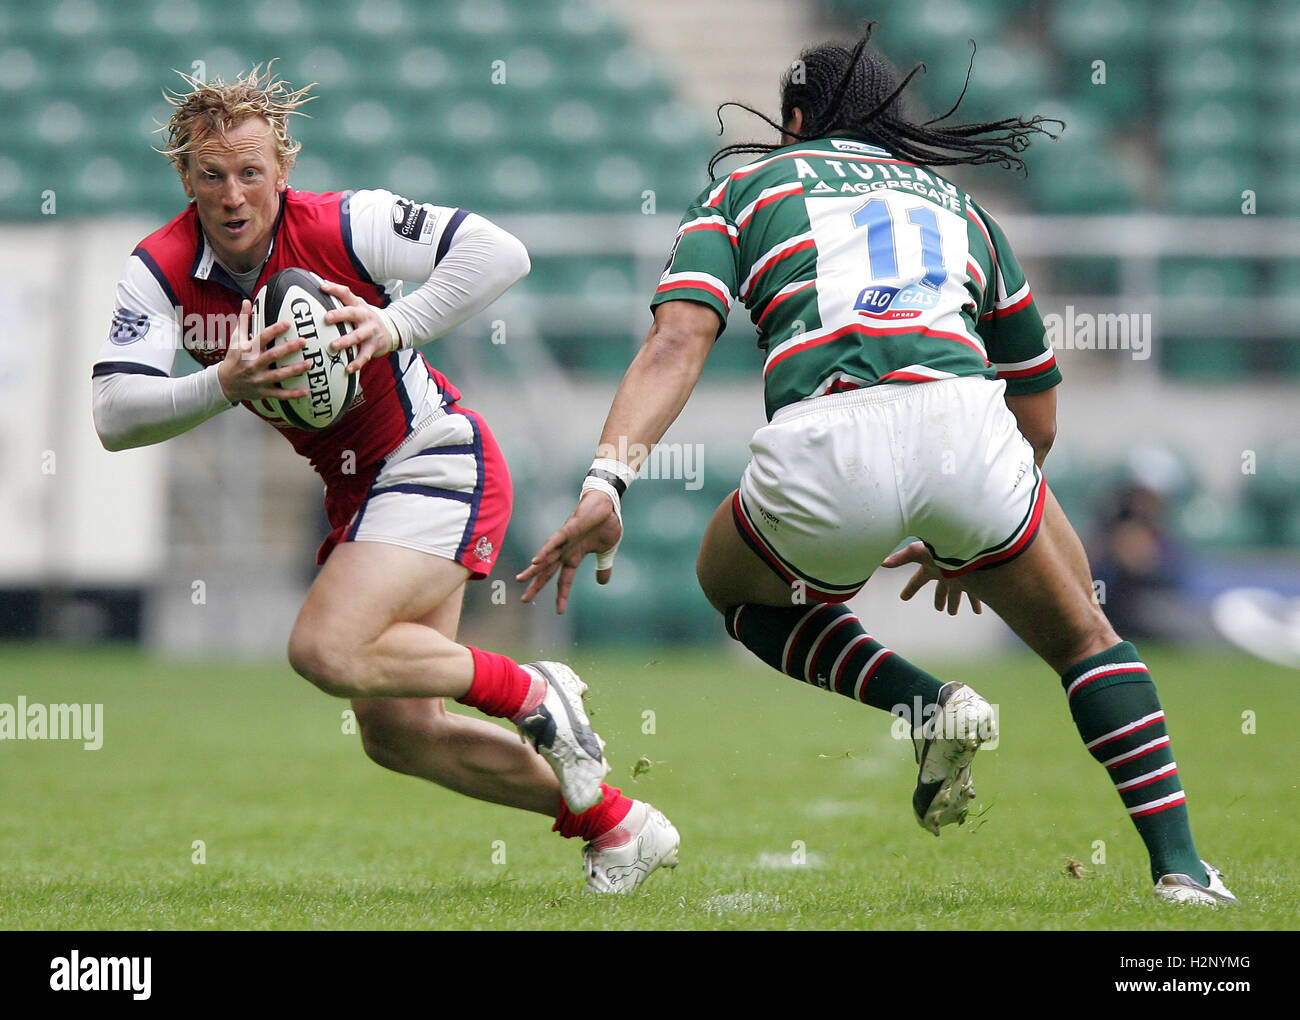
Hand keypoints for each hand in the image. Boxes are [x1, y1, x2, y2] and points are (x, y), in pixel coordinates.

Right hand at [217, 299, 303, 403]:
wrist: (224, 384)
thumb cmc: (233, 359)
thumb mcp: (236, 339)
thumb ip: (244, 321)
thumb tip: (247, 302)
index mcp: (247, 351)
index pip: (261, 338)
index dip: (274, 330)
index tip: (287, 323)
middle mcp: (253, 365)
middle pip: (272, 356)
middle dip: (288, 349)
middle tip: (303, 341)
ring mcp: (259, 380)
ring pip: (279, 375)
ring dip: (295, 370)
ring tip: (310, 363)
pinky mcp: (263, 392)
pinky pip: (280, 394)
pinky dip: (292, 394)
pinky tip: (306, 391)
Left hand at [320, 280, 397, 373]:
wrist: (392, 330)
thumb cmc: (366, 318)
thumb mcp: (358, 305)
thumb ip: (342, 298)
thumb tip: (321, 284)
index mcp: (359, 305)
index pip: (346, 294)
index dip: (335, 289)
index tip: (322, 287)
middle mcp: (365, 317)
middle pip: (353, 314)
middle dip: (340, 315)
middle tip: (327, 318)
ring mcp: (371, 332)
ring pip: (358, 336)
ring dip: (345, 341)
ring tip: (333, 346)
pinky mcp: (374, 346)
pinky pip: (364, 355)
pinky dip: (356, 363)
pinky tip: (348, 369)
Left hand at [516, 490, 623, 613]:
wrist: (608, 504)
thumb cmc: (607, 524)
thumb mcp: (608, 551)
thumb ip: (603, 567)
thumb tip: (602, 582)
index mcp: (575, 557)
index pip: (565, 580)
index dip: (562, 595)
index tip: (559, 612)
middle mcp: (566, 551)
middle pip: (548, 572)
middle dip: (536, 586)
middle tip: (524, 600)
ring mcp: (565, 540)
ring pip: (546, 558)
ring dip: (533, 569)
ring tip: (521, 579)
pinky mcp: (568, 529)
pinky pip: (554, 542)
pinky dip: (545, 551)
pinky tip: (536, 560)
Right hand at [880, 540, 982, 615]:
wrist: (969, 545)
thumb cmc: (942, 547)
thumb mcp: (917, 552)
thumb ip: (900, 558)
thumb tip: (882, 562)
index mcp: (933, 568)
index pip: (917, 581)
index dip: (910, 590)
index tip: (903, 598)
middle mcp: (947, 574)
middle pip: (941, 590)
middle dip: (939, 599)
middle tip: (939, 609)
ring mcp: (962, 579)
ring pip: (957, 595)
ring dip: (954, 604)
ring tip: (953, 613)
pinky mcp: (975, 583)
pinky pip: (975, 597)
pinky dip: (975, 604)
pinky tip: (978, 611)